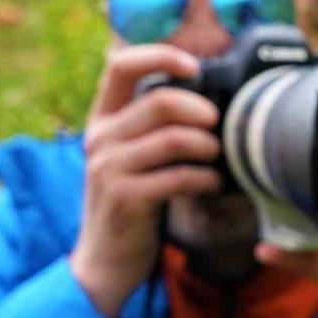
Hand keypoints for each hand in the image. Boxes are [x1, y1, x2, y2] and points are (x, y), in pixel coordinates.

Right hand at [70, 45, 221, 317]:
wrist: (105, 261)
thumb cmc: (132, 202)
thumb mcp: (134, 157)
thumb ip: (155, 127)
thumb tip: (209, 102)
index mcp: (102, 120)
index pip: (121, 66)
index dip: (160, 56)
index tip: (194, 66)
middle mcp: (99, 139)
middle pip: (160, 102)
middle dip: (200, 111)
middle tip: (218, 126)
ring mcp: (108, 169)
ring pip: (172, 139)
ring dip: (207, 146)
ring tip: (216, 157)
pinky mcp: (124, 199)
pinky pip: (177, 177)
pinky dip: (204, 178)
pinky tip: (212, 183)